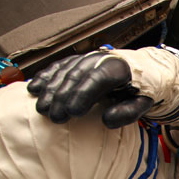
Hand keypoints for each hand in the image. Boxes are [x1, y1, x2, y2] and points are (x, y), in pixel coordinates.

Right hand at [27, 52, 153, 127]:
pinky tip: (34, 89)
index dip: (83, 95)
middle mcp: (99, 59)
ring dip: (50, 90)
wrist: (142, 70)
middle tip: (55, 118)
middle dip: (63, 97)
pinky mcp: (77, 61)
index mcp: (118, 68)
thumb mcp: (143, 103)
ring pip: (63, 71)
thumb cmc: (141, 90)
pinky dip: (45, 77)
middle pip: (76, 76)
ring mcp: (86, 58)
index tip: (73, 113)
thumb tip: (107, 121)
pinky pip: (58, 67)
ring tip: (42, 109)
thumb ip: (129, 112)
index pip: (97, 79)